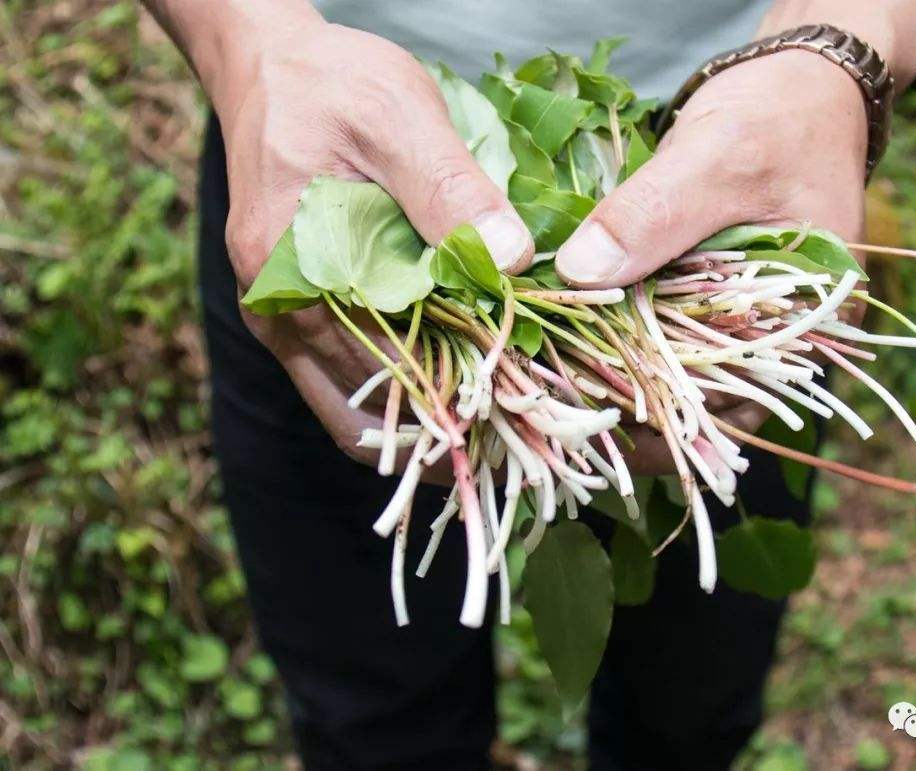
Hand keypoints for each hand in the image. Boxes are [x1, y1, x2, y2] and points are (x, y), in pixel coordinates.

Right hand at [203, 15, 534, 460]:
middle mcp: (279, 315)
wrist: (268, 69)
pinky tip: (453, 400)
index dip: (462, 403)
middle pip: (369, 412)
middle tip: (522, 446)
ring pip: (355, 412)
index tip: (527, 418)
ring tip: (497, 439)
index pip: (391, 372)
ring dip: (423, 428)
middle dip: (447, 435)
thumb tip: (511, 259)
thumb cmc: (332, 87)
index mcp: (297, 274)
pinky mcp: (297, 315)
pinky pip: (345, 384)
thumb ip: (448, 190)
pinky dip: (399, 401)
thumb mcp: (397, 117)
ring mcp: (283, 322)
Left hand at [555, 51, 867, 440]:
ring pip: (674, 372)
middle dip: (628, 407)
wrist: (794, 87)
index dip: (659, 419)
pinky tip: (570, 338)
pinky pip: (662, 333)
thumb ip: (656, 215)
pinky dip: (620, 336)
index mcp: (808, 324)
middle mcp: (779, 338)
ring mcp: (742, 319)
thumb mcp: (717, 159)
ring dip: (616, 376)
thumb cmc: (777, 117)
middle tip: (551, 405)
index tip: (586, 415)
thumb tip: (580, 272)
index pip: (731, 404)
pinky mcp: (708, 296)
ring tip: (549, 381)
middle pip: (698, 400)